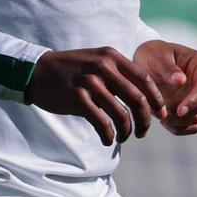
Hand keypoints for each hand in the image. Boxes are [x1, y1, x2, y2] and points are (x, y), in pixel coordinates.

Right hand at [25, 46, 165, 145]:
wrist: (37, 71)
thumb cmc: (71, 70)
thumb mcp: (97, 61)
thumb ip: (119, 74)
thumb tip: (144, 98)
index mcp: (112, 57)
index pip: (145, 80)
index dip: (157, 100)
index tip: (160, 115)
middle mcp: (104, 67)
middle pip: (137, 99)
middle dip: (145, 120)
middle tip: (143, 132)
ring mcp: (90, 83)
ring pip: (121, 114)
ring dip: (126, 131)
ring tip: (123, 137)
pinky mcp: (78, 98)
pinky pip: (102, 123)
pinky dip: (108, 136)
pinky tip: (108, 140)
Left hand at [134, 40, 196, 135]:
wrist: (147, 64)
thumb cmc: (152, 56)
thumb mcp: (155, 57)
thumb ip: (167, 69)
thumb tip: (181, 80)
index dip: (193, 101)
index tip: (179, 111)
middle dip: (179, 112)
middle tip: (158, 109)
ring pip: (195, 118)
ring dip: (175, 120)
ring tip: (158, 110)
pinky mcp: (196, 110)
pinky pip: (191, 127)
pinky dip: (176, 127)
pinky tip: (163, 117)